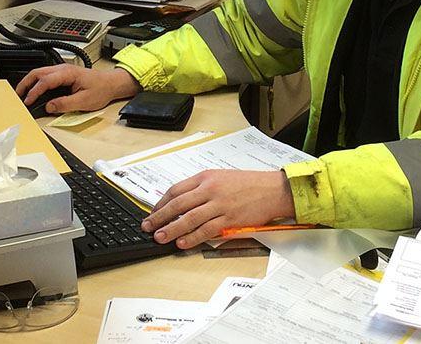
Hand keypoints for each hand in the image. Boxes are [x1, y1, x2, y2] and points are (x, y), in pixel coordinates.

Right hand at [15, 64, 140, 112]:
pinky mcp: (64, 74)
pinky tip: (34, 91)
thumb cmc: (101, 89)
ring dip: (30, 82)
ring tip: (22, 94)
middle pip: (38, 72)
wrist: (112, 83)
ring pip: (40, 72)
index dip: (34, 92)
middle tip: (17, 96)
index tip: (28, 102)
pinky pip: (46, 76)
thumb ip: (65, 104)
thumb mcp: (84, 101)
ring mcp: (63, 70)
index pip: (45, 81)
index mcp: (68, 73)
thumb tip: (50, 106)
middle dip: (25, 83)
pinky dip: (37, 82)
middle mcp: (63, 69)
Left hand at [141, 169, 295, 248]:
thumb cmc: (249, 183)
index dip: (161, 203)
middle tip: (148, 226)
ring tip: (160, 237)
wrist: (272, 189)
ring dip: (172, 229)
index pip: (177, 190)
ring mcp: (219, 204)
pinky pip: (206, 229)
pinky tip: (182, 243)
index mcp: (206, 177)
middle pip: (178, 204)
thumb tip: (182, 202)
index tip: (152, 212)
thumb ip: (202, 188)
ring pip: (189, 218)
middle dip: (160, 216)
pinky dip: (192, 237)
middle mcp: (210, 189)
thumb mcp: (222, 177)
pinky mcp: (229, 218)